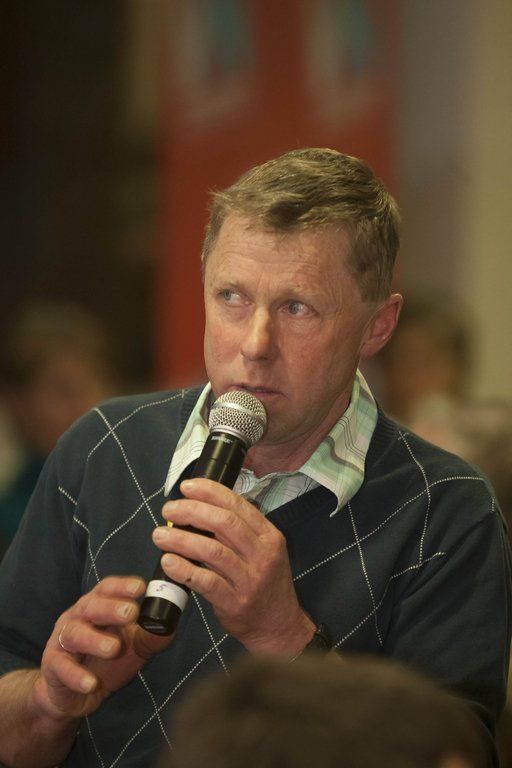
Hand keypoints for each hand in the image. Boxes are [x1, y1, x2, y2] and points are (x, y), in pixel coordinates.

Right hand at [34, 576, 170, 720]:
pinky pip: (62, 668)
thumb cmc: (106, 661)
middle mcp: (77, 617)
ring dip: (95, 640)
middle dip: (110, 608)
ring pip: (75, 634)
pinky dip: (76, 676)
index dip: (122, 586)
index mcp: (97, 606)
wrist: (73, 693)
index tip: (141, 587)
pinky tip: (91, 683)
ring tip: (114, 649)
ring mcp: (62, 641)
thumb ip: (150, 635)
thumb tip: (171, 626)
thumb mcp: (133, 647)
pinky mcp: (53, 666)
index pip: (107, 588)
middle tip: (130, 612)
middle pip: (91, 607)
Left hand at [153, 479, 314, 656]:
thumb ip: (239, 531)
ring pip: (213, 551)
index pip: (237, 506)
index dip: (210, 492)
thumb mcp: (263, 551)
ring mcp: (250, 580)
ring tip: (160, 535)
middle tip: (169, 509)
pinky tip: (168, 562)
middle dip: (192, 511)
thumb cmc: (264, 583)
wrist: (278, 626)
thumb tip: (200, 507)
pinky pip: (206, 583)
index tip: (187, 487)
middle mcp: (262, 555)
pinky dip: (185, 570)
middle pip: (224, 524)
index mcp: (269, 536)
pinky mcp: (236, 603)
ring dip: (182, 539)